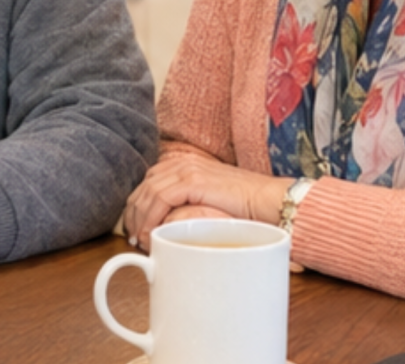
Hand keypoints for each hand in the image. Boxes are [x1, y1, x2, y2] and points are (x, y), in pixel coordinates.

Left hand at [122, 155, 292, 249]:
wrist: (270, 201)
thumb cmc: (247, 207)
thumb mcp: (212, 201)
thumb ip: (192, 203)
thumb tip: (174, 223)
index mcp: (186, 164)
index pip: (149, 182)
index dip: (137, 205)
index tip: (135, 228)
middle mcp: (183, 163)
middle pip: (144, 187)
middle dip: (133, 213)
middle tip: (133, 237)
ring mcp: (187, 169)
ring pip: (148, 193)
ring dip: (139, 218)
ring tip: (140, 240)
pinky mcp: (193, 180)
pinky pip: (160, 198)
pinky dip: (150, 217)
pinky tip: (150, 233)